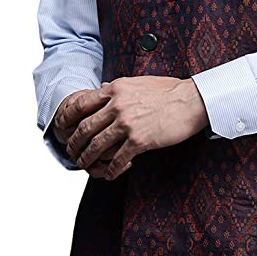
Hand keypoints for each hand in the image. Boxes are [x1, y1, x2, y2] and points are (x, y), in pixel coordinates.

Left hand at [63, 76, 208, 180]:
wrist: (192, 100)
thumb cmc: (169, 91)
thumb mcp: (139, 81)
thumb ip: (117, 87)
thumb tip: (101, 87)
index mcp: (116, 89)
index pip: (81, 104)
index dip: (68, 119)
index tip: (64, 129)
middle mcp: (118, 105)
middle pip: (85, 128)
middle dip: (74, 144)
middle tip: (72, 152)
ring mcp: (127, 124)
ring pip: (97, 146)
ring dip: (87, 159)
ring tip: (85, 166)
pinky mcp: (140, 140)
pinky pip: (118, 159)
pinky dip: (111, 170)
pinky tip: (110, 174)